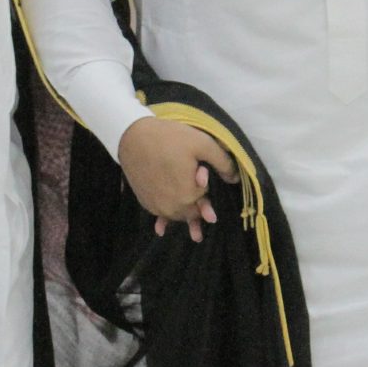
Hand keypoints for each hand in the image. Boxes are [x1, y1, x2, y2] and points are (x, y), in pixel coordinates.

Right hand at [118, 116, 237, 242]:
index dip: (205, 187)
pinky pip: (159, 214)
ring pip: (176, 215)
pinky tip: (161, 230)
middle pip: (192, 212)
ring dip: (184, 214)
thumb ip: (222, 163)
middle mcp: (172, 206)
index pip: (205, 201)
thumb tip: (235, 179)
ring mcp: (156, 206)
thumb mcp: (202, 144)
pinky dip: (163, 219)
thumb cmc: (169, 138)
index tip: (203, 176)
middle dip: (199, 207)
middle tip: (205, 208)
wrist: (132, 136)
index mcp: (188, 195)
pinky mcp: (145, 201)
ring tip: (192, 228)